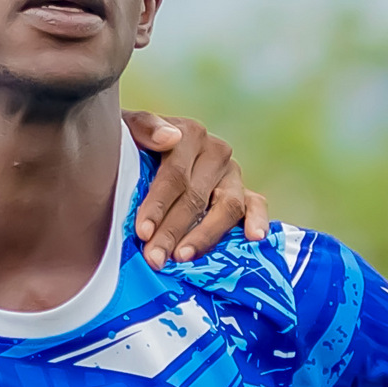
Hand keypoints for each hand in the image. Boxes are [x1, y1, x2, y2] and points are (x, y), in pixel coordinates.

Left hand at [125, 113, 270, 268]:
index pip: (174, 175)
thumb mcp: (130, 131)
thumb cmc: (134, 146)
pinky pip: (256, 205)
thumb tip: (170, 138)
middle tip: (154, 258)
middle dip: (171, 232)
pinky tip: (254, 237)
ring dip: (205, 236)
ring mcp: (232, 174)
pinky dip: (257, 220)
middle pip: (195, 197)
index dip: (158, 205)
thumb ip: (144, 128)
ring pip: (227, 206)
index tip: (143, 232)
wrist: (145, 151)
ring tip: (183, 257)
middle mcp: (215, 152)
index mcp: (189, 134)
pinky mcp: (245, 192)